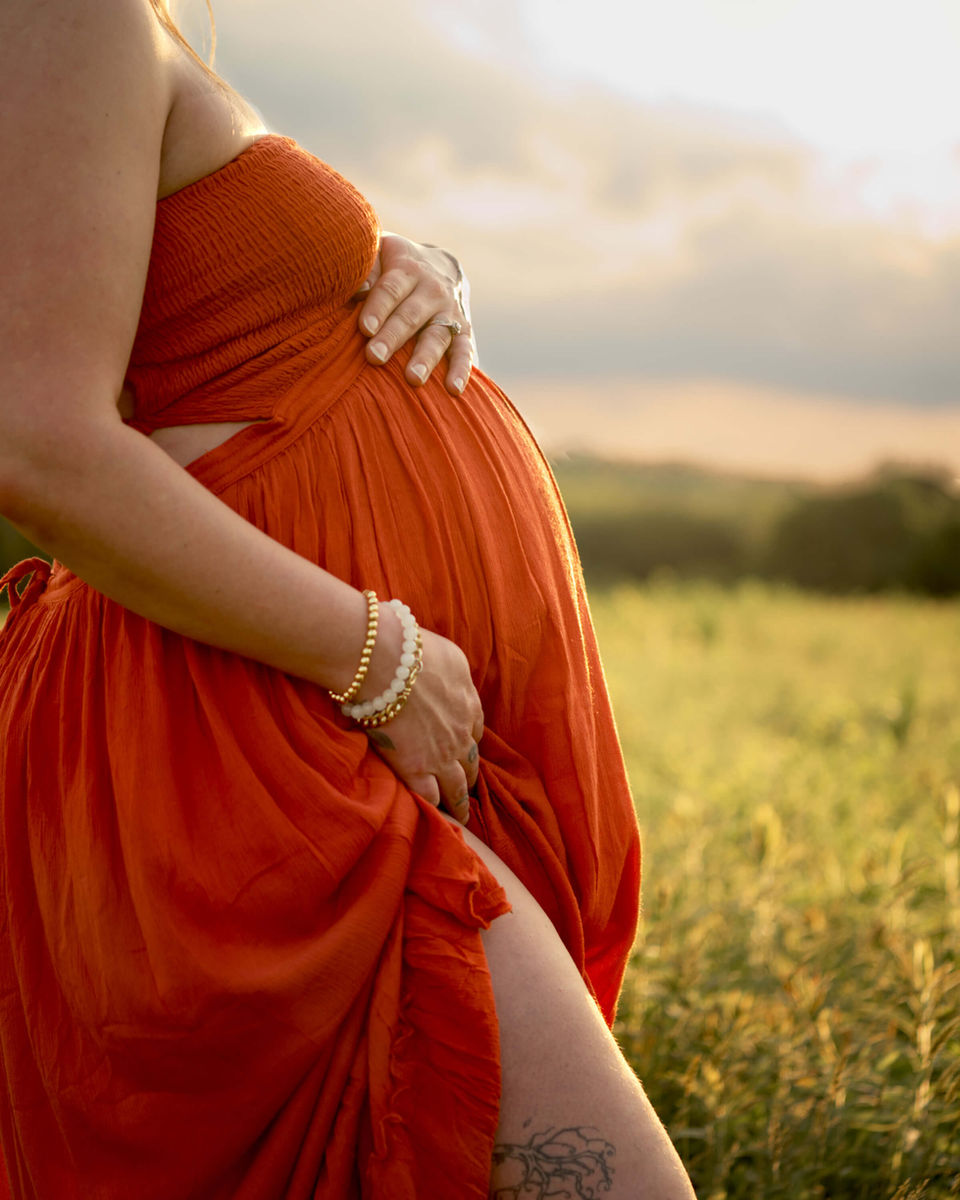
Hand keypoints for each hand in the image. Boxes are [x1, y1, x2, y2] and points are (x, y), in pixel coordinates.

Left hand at [354, 233, 475, 395]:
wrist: (441, 265)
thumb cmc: (395, 264)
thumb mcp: (380, 253)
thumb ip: (367, 268)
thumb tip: (358, 289)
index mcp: (408, 268)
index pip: (391, 289)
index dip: (378, 308)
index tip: (365, 329)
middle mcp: (433, 289)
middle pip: (411, 315)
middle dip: (393, 337)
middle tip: (375, 357)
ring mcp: (451, 312)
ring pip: (437, 336)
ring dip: (426, 358)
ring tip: (413, 379)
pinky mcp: (463, 331)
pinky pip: (465, 351)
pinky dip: (461, 370)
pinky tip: (453, 390)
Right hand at [363, 626, 482, 824]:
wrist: (385, 661)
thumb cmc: (410, 647)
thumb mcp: (447, 653)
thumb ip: (452, 671)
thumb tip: (446, 675)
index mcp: (469, 701)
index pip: (475, 728)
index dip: (469, 740)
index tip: (464, 747)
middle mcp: (461, 731)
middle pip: (470, 760)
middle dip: (469, 774)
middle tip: (467, 787)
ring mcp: (441, 754)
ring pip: (457, 787)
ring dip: (459, 802)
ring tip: (461, 816)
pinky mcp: (416, 769)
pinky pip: (431, 798)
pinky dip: (435, 809)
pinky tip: (436, 818)